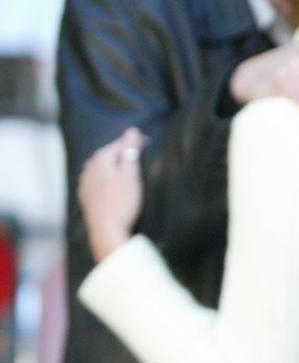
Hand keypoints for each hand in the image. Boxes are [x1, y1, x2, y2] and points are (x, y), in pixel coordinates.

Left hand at [78, 127, 146, 261]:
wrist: (107, 231)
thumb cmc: (122, 202)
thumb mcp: (130, 174)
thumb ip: (130, 150)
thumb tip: (131, 131)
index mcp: (100, 160)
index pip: (120, 144)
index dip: (135, 141)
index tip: (148, 141)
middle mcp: (90, 169)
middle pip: (110, 154)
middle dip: (124, 152)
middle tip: (141, 152)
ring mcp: (86, 183)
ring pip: (102, 167)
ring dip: (115, 164)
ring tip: (129, 166)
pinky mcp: (87, 197)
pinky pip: (97, 179)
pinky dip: (107, 176)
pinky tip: (113, 182)